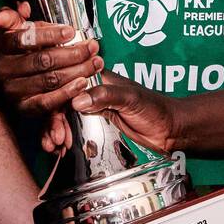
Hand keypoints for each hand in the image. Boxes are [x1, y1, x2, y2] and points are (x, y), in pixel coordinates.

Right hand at [0, 2, 103, 115]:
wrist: (6, 74)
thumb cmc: (19, 47)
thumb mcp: (16, 28)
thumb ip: (18, 16)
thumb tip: (23, 7)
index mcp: (2, 46)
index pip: (25, 39)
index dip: (50, 35)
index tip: (71, 31)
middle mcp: (4, 69)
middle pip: (42, 61)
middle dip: (72, 53)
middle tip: (92, 47)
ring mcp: (12, 90)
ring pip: (49, 81)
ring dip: (77, 72)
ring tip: (95, 63)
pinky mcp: (22, 107)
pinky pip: (47, 103)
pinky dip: (67, 93)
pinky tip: (83, 83)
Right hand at [63, 70, 179, 154]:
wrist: (170, 129)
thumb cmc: (157, 108)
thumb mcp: (131, 99)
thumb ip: (106, 97)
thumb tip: (78, 100)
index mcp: (99, 77)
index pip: (68, 82)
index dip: (56, 98)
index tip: (53, 117)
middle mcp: (93, 89)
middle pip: (62, 100)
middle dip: (53, 119)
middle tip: (55, 137)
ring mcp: (94, 105)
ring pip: (65, 114)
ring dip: (55, 129)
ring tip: (54, 145)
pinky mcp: (97, 121)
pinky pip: (74, 125)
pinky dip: (64, 135)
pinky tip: (59, 146)